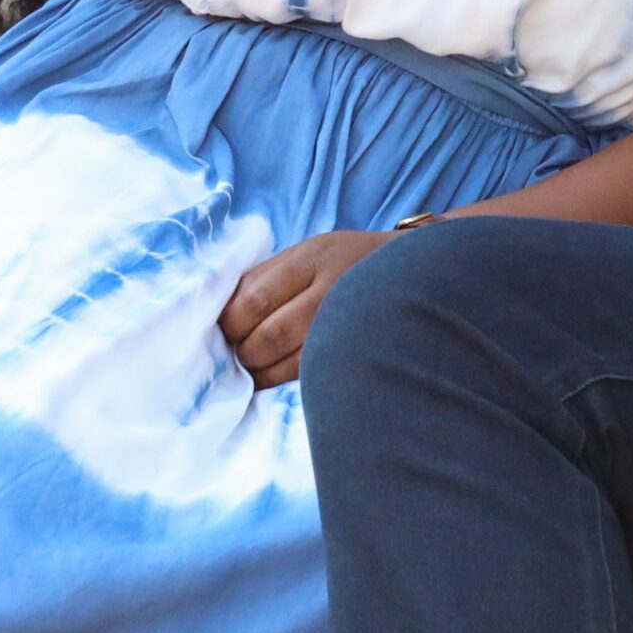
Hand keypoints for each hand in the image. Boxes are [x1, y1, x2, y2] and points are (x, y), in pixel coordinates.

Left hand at [219, 229, 391, 389]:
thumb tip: (219, 315)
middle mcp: (332, 290)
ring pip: (289, 362)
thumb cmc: (343, 263)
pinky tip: (270, 376)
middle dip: (243, 350)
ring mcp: (347, 325)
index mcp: (312, 259)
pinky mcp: (355, 353)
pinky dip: (280, 380)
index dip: (229, 323)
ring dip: (259, 371)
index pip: (254, 299)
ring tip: (251, 366)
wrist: (412, 273)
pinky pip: (309, 375)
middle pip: (271, 334)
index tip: (222, 329)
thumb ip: (264, 278)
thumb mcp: (306, 253)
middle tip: (234, 352)